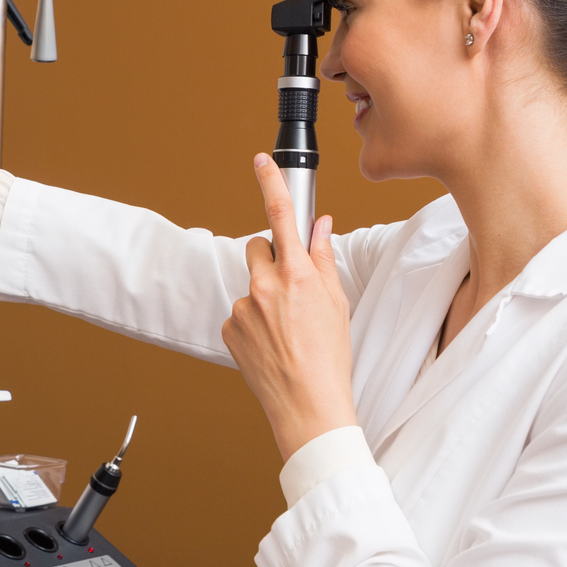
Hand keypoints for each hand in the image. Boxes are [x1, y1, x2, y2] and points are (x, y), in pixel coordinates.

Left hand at [222, 154, 357, 460]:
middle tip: (292, 287)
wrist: (307, 405)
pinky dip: (253, 322)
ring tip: (286, 329)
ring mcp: (244, 307)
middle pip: (258, 248)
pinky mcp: (229, 328)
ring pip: (252, 284)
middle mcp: (265, 286)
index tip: (261, 161)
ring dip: (265, 296)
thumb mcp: (336, 302)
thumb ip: (323, 259)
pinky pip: (240, 312)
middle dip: (272, 258)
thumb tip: (320, 227)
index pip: (281, 215)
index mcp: (297, 275)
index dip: (270, 182)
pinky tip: (272, 344)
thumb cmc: (329, 357)